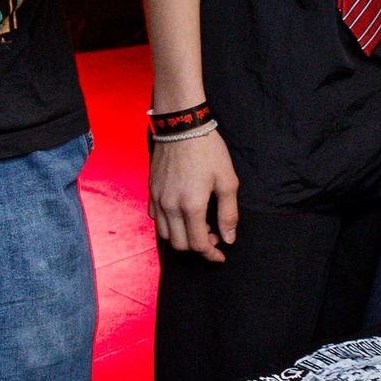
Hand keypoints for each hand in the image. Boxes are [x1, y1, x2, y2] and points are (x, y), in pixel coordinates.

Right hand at [148, 129, 237, 261]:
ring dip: (182, 237)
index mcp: (192, 206)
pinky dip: (168, 224)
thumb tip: (228, 238)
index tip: (220, 254)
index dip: (211, 254)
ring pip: (165, 234)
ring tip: (197, 224)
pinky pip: (155, 218)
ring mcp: (158, 198)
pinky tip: (181, 213)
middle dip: (198, 247)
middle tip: (212, 235)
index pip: (199, 245)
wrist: (182, 125)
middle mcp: (171, 206)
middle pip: (180, 244)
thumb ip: (228, 213)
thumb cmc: (208, 150)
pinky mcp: (151, 190)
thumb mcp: (227, 180)